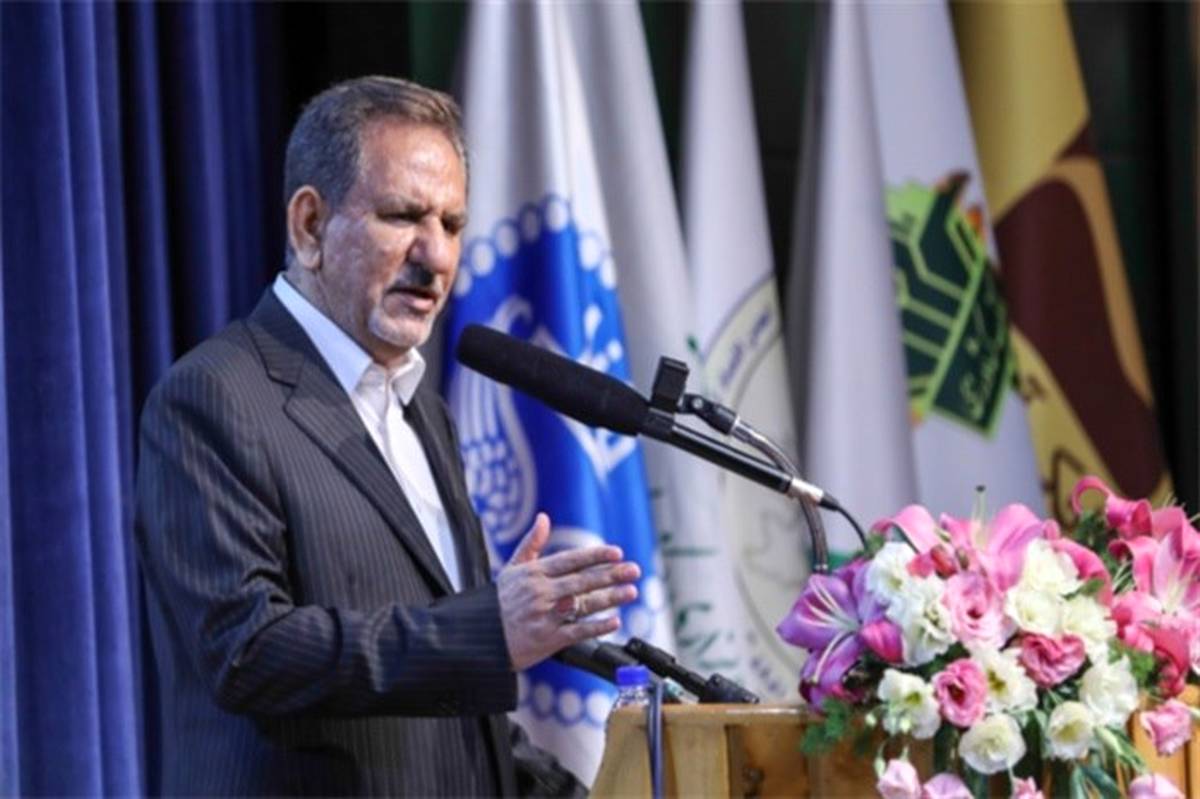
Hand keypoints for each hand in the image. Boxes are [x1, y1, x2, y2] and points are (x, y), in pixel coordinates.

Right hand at [497, 513, 640, 670]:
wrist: (479, 638)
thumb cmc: (497, 602)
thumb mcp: (511, 569)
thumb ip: (531, 544)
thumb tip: (543, 518)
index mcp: (533, 573)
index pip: (570, 560)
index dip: (595, 556)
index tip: (616, 552)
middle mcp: (540, 592)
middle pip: (582, 581)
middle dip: (611, 575)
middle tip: (634, 570)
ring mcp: (544, 616)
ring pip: (583, 604)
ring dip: (610, 598)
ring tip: (631, 591)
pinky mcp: (546, 639)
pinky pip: (577, 631)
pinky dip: (597, 626)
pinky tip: (615, 620)